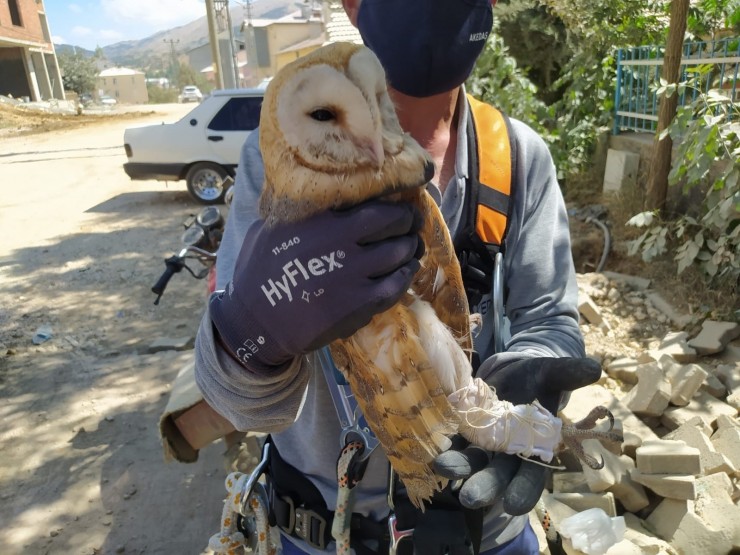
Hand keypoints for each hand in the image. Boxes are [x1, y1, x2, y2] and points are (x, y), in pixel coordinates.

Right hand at [210, 200, 422, 369]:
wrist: (255, 322)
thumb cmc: (258, 272)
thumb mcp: (269, 229)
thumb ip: (299, 213)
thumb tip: (323, 196)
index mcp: (320, 220)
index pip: (374, 205)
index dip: (396, 206)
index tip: (403, 208)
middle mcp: (340, 242)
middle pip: (394, 225)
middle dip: (410, 223)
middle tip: (414, 226)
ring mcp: (352, 274)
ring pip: (399, 254)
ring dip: (410, 249)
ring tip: (412, 248)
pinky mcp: (358, 304)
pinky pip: (395, 286)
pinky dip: (405, 277)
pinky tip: (405, 273)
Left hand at [433, 357, 600, 514]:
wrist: (510, 368)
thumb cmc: (538, 375)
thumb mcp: (552, 372)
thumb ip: (567, 374)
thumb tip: (595, 368)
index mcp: (535, 448)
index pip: (530, 476)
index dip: (523, 491)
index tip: (514, 506)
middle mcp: (507, 452)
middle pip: (496, 474)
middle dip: (483, 486)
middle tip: (469, 497)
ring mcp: (482, 441)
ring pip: (470, 459)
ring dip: (457, 467)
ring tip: (443, 467)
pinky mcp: (462, 426)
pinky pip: (451, 439)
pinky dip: (442, 444)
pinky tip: (428, 448)